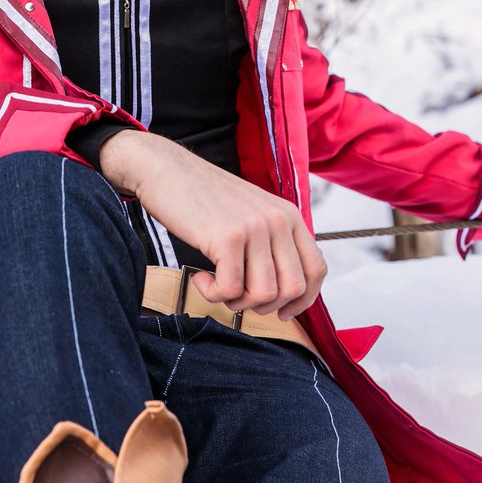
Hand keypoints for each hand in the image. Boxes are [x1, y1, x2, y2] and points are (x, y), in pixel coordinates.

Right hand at [100, 131, 325, 319]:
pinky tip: (199, 277)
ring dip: (237, 303)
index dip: (303, 300)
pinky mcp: (227, 237)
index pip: (316, 269)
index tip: (282, 312)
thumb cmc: (202, 197)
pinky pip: (230, 291)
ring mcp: (254, 228)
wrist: (165, 170)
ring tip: (216, 285)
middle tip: (237, 298)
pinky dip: (212, 294)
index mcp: (288, 214)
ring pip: (263, 295)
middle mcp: (277, 220)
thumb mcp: (251, 213)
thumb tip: (281, 294)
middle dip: (264, 306)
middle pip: (292, 289)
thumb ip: (271, 243)